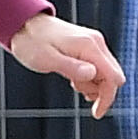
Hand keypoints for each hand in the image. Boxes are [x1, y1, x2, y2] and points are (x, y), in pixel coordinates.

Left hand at [7, 14, 121, 117]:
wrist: (24, 25)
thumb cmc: (31, 43)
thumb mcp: (46, 60)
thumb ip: (71, 67)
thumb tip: (92, 74)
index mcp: (89, 46)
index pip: (112, 77)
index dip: (107, 97)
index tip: (96, 113)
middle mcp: (96, 43)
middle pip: (113, 76)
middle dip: (99, 90)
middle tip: (75, 87)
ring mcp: (94, 44)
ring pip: (106, 73)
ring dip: (92, 84)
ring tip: (70, 80)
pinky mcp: (89, 47)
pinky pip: (98, 68)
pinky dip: (89, 78)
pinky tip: (73, 77)